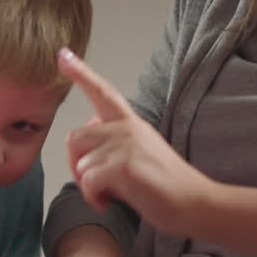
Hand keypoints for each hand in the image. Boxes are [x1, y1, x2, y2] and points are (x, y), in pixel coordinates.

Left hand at [57, 48, 214, 235]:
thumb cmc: (165, 184)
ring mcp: (126, 145)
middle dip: (76, 165)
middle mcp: (128, 128)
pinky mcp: (124, 165)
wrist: (193, 202)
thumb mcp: (140, 152)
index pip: (102, 92)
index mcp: (131, 122)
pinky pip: (87, 180)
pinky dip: (92, 197)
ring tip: (108, 194)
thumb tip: (90, 126)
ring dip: (86, 185)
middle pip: (75, 138)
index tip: (63, 54)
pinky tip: (108, 202)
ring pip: (80, 162)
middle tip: (93, 184)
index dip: (80, 73)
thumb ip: (114, 139)